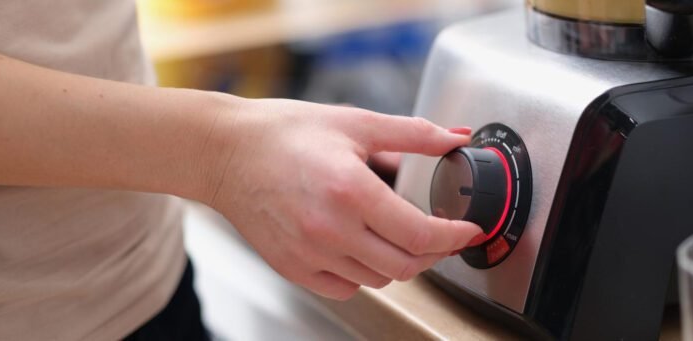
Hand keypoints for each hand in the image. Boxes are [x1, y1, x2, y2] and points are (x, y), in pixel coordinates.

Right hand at [203, 99, 484, 299]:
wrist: (225, 152)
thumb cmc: (284, 133)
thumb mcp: (355, 123)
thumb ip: (412, 134)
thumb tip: (455, 139)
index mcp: (351, 191)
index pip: (420, 234)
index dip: (453, 237)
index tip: (466, 230)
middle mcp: (331, 230)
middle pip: (405, 265)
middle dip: (433, 253)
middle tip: (440, 235)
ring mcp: (310, 254)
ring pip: (378, 279)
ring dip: (399, 262)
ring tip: (398, 235)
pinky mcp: (293, 268)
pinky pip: (346, 287)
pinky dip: (363, 273)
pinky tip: (361, 246)